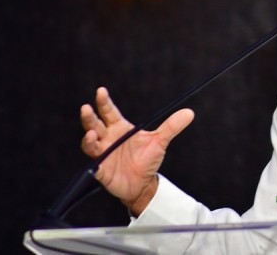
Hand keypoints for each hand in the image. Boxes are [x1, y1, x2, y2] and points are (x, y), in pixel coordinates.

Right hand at [80, 87, 194, 215]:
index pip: (110, 112)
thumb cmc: (147, 159)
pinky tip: (94, 155)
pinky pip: (93, 165)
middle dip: (90, 116)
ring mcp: (103, 154)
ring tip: (91, 133)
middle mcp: (108, 138)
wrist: (143, 184)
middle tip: (86, 107)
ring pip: (90, 143)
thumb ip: (171, 126)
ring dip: (88, 138)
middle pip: (95, 124)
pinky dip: (93, 161)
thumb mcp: (160, 141)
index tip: (101, 91)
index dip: (104, 102)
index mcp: (120, 128)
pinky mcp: (101, 170)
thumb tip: (189, 112)